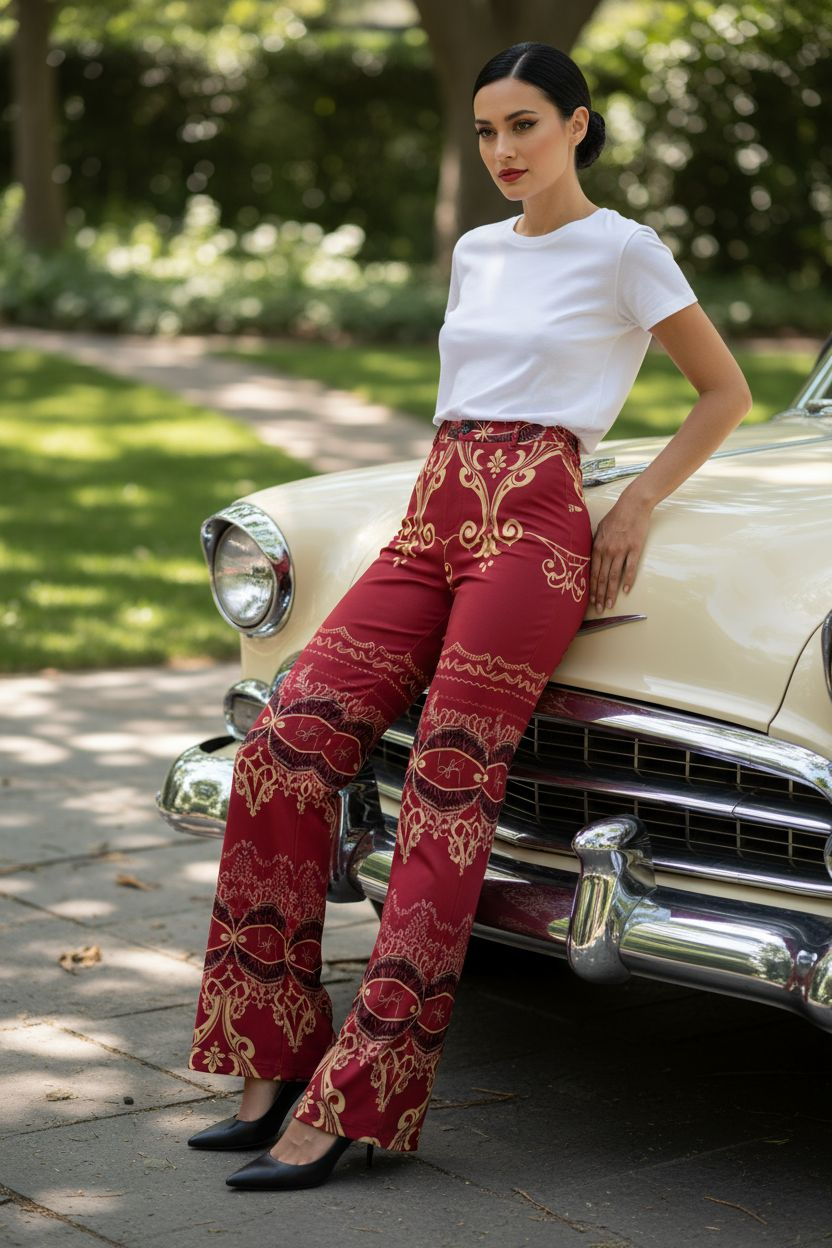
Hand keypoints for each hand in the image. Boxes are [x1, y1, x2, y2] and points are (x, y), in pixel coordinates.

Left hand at [589, 493, 652, 611]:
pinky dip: (628, 581)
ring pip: (614, 576)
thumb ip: (596, 544)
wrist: (633, 504)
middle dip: (599, 595)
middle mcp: (607, 550)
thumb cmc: (616, 516)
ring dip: (611, 593)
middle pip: (602, 578)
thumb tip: (593, 557)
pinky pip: (630, 568)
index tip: (591, 601)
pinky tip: (626, 591)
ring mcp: (621, 550)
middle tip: (599, 609)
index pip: (593, 572)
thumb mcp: (600, 529)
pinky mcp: (635, 548)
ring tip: (610, 605)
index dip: (592, 588)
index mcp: (597, 547)